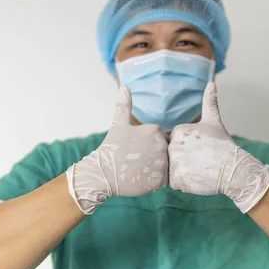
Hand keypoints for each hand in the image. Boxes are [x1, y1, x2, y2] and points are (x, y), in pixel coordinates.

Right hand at [66, 86, 168, 213]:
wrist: (102, 173)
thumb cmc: (111, 149)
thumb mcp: (118, 124)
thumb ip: (124, 106)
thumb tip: (123, 86)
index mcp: (155, 130)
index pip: (163, 139)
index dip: (150, 146)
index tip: (137, 150)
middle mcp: (161, 144)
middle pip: (166, 153)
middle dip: (155, 158)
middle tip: (138, 162)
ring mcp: (161, 162)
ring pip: (166, 167)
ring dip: (156, 170)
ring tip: (140, 171)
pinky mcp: (160, 180)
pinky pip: (164, 181)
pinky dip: (155, 181)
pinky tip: (141, 179)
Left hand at [168, 83, 268, 212]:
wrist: (234, 168)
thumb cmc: (224, 145)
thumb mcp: (214, 120)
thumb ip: (209, 102)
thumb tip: (212, 83)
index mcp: (178, 131)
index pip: (175, 144)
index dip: (187, 150)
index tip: (200, 151)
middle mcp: (173, 146)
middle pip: (172, 157)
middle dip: (184, 162)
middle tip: (201, 162)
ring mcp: (174, 163)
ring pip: (172, 171)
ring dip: (183, 173)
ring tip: (199, 170)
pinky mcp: (177, 180)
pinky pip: (175, 183)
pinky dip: (184, 183)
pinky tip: (197, 178)